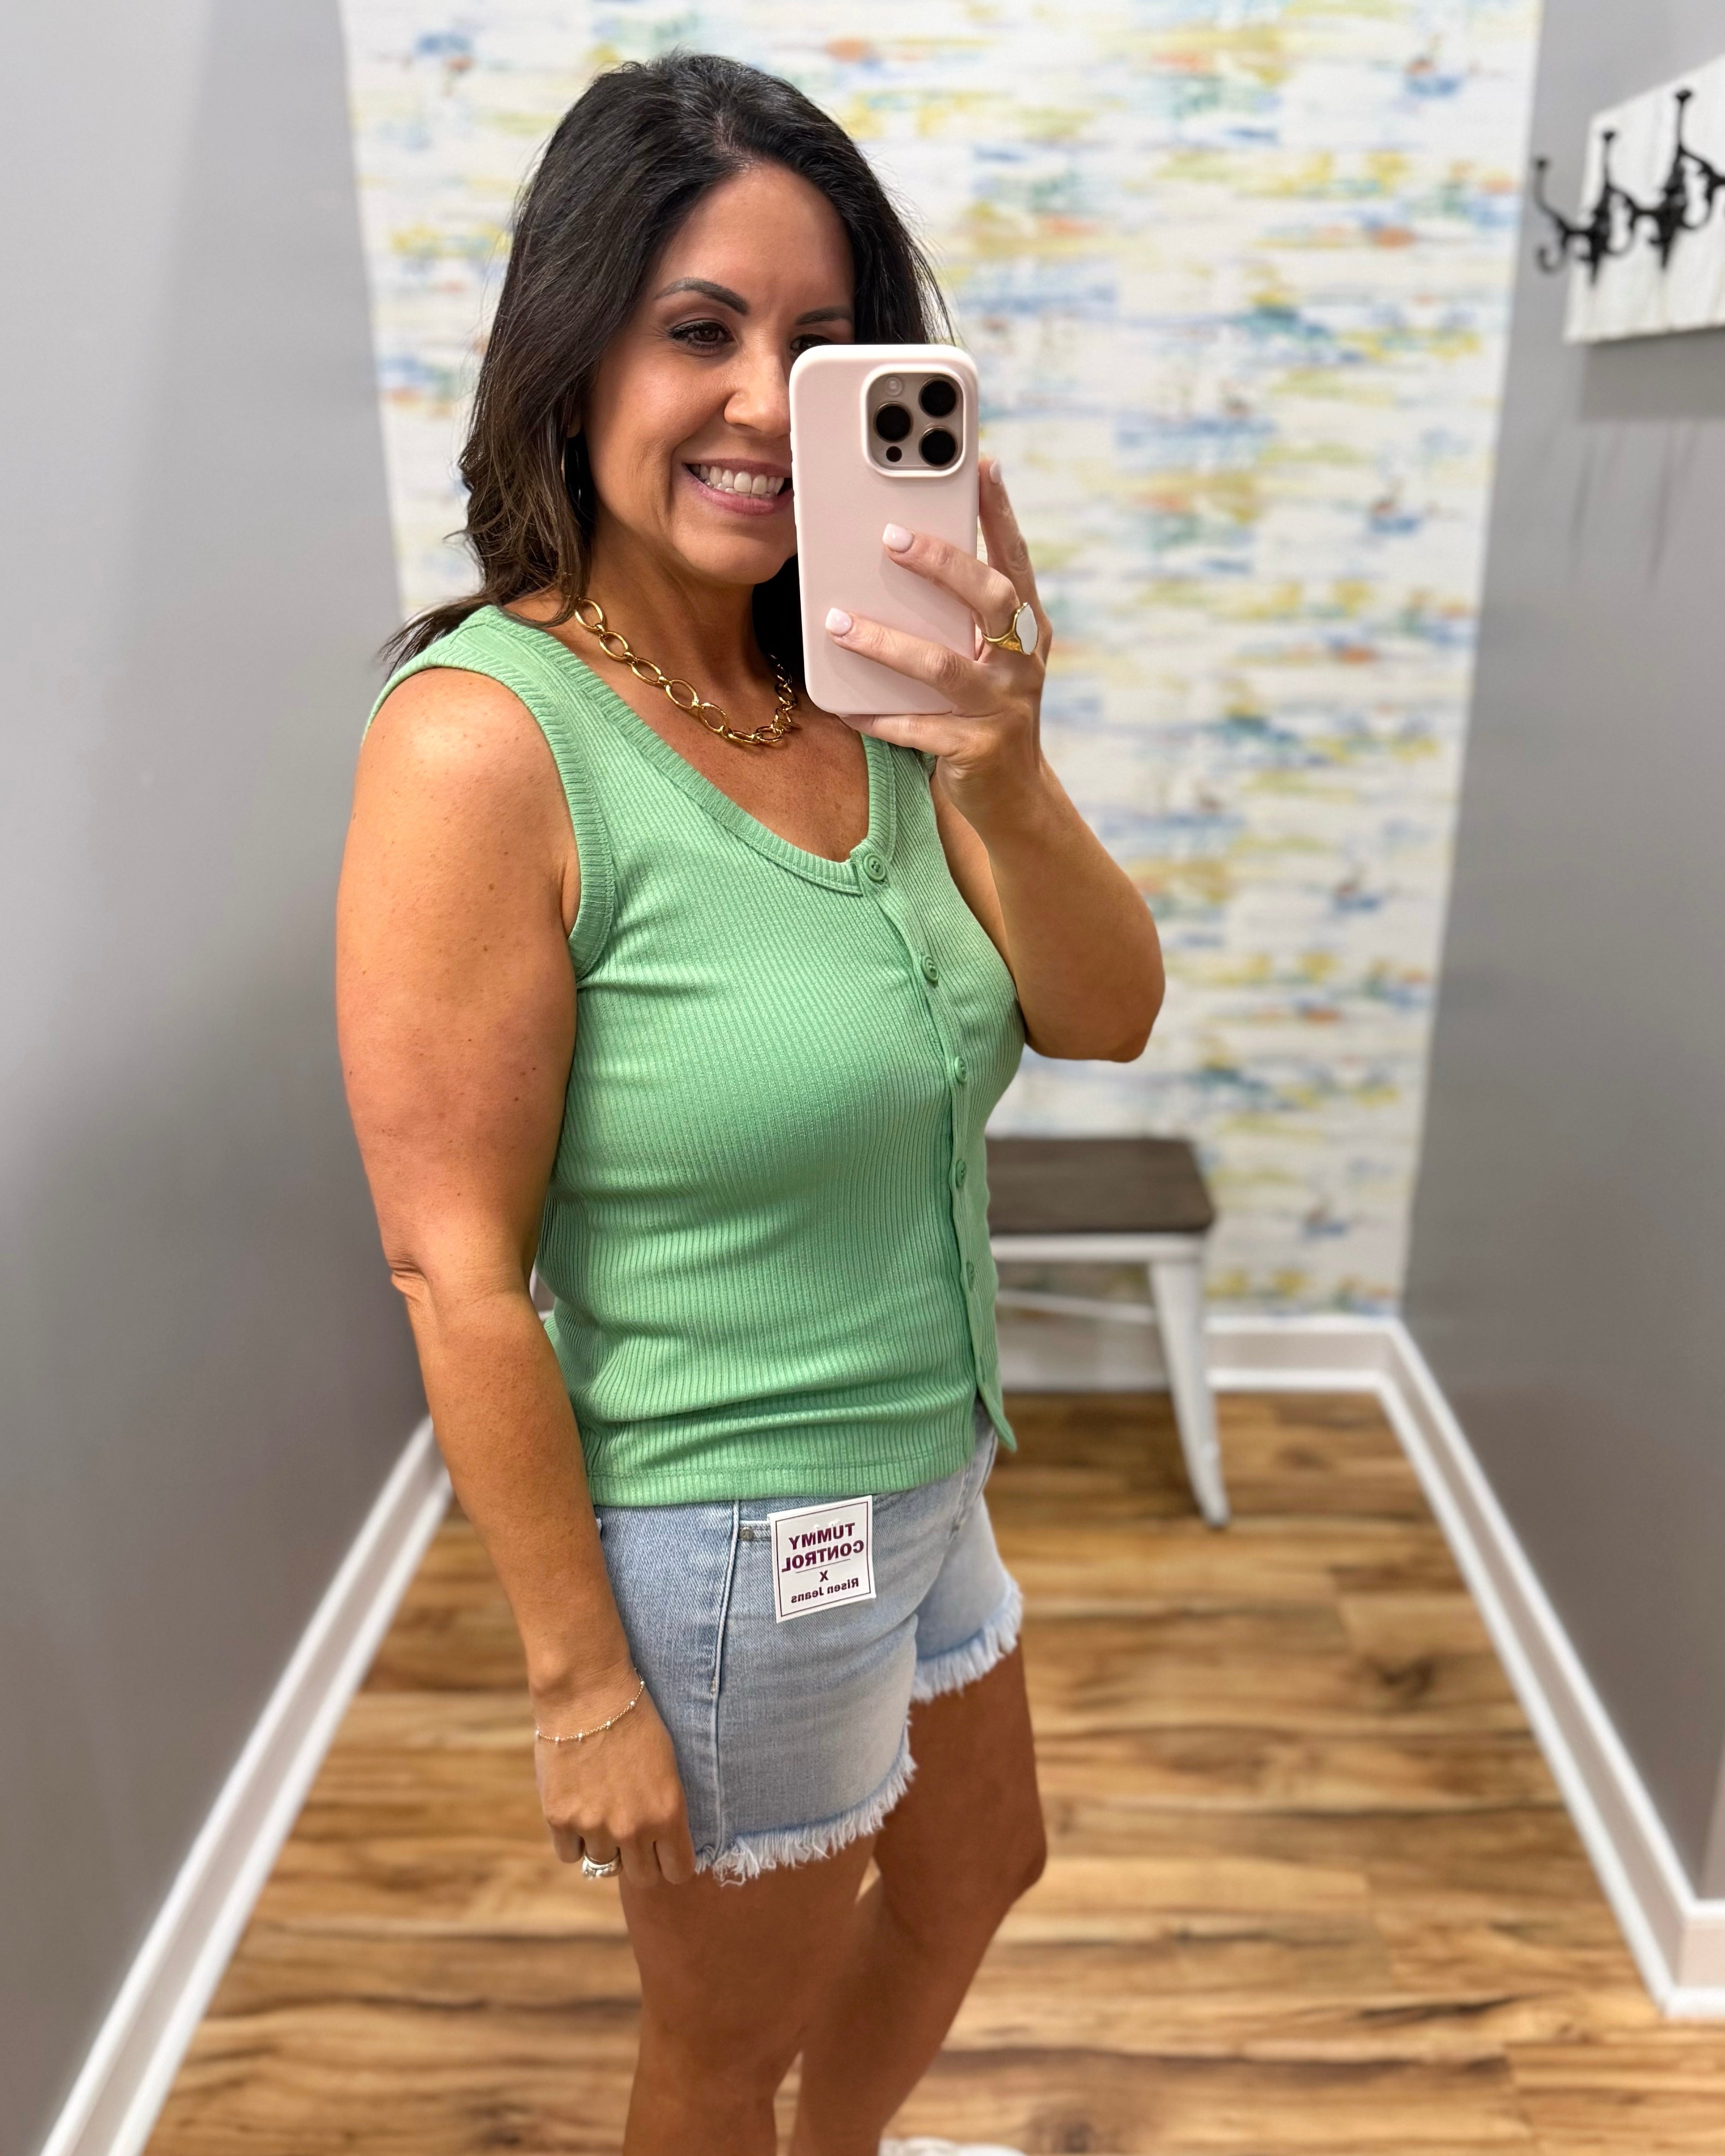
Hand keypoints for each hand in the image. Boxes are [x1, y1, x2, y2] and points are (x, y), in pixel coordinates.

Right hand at [533, 1675, 697, 1886]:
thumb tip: (662, 1842)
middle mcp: (633, 1828)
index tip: (666, 1853)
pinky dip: (573, 1839)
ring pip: (602, 1865)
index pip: (678, 1871)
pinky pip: (570, 1854)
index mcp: (667, 1813)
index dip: (672, 1863)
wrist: (588, 1694)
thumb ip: (664, 1809)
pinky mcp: (560, 1819)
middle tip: (632, 1835)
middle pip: (641, 1877)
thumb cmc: (635, 1721)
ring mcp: (594, 1826)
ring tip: (601, 1809)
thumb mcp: (667, 1765)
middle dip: (639, 1860)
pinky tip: (578, 1809)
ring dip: (604, 1845)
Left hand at [822, 457, 1052, 833]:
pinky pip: (918, 728)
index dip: (1002, 513)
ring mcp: (1004, 706)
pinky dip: (878, 715)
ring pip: (942, 666)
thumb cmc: (984, 711)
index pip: (1015, 559)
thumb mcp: (983, 657)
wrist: (1013, 797)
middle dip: (944, 563)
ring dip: (886, 642)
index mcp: (1027, 629)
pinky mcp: (977, 749)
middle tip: (890, 536)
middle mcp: (1022, 662)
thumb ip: (959, 615)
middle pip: (991, 599)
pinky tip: (843, 705)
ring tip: (837, 621)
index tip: (983, 464)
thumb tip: (898, 556)